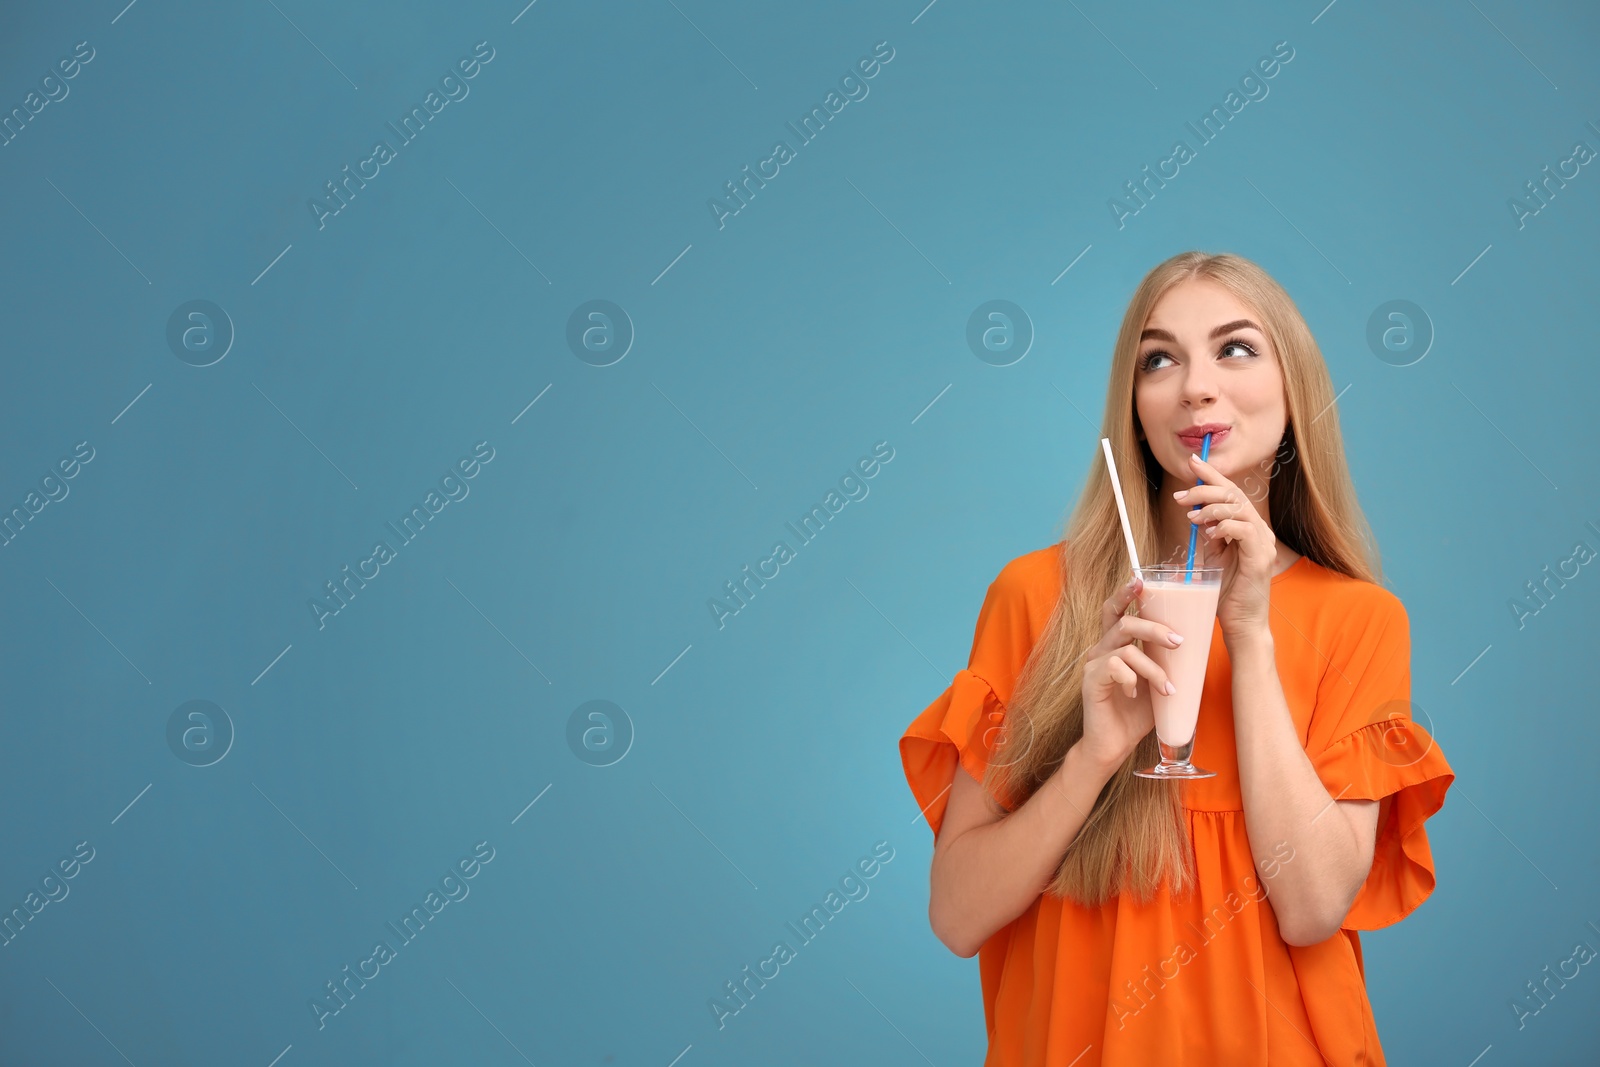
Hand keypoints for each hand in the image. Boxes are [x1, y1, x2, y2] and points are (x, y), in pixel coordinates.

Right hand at [1078, 576, 1178, 772]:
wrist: (1113, 745)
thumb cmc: (1135, 714)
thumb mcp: (1156, 681)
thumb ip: (1164, 661)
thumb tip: (1194, 643)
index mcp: (1115, 644)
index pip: (1116, 610)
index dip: (1126, 593)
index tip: (1141, 580)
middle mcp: (1101, 649)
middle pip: (1124, 621)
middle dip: (1154, 627)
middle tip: (1178, 642)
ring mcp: (1093, 664)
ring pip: (1126, 647)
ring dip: (1153, 668)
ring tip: (1168, 689)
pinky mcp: (1090, 681)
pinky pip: (1115, 668)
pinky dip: (1133, 680)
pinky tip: (1136, 695)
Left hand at [1174, 452, 1274, 640]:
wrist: (1241, 624)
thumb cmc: (1226, 593)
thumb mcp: (1214, 558)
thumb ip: (1209, 535)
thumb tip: (1194, 514)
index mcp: (1248, 528)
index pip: (1231, 493)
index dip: (1213, 475)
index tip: (1192, 462)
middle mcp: (1259, 531)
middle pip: (1235, 494)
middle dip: (1206, 489)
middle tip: (1181, 496)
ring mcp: (1263, 543)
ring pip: (1240, 508)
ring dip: (1212, 508)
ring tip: (1192, 518)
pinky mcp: (1261, 558)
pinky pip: (1244, 530)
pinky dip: (1224, 527)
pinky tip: (1209, 534)